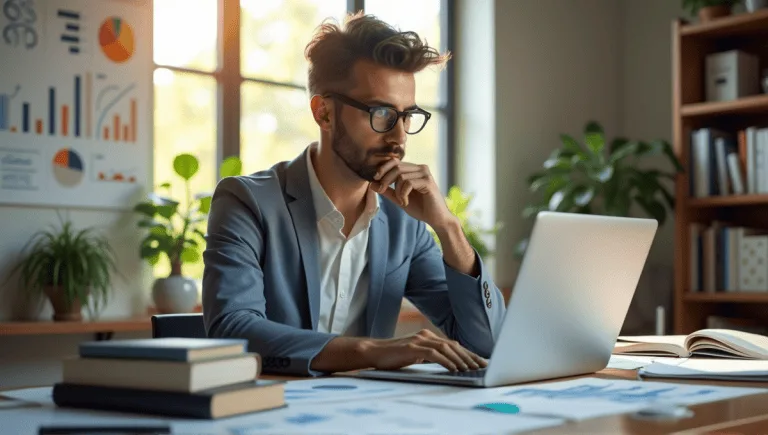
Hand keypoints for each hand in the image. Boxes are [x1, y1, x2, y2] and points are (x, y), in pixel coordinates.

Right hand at [360, 329, 487, 371]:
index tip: (480, 362)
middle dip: (469, 356)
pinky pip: (434, 354)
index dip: (468, 353)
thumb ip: (430, 356)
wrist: (374, 352)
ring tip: (471, 369)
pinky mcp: (412, 348)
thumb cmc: (394, 356)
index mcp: (427, 336)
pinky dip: (446, 361)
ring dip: (460, 359)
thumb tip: (449, 363)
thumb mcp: (415, 355)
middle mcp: (425, 335)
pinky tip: (454, 369)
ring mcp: (419, 340)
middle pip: (453, 344)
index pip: (452, 344)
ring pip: (446, 348)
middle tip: (482, 366)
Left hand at [370, 159, 453, 229]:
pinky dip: (403, 194)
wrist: (436, 219)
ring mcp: (425, 173)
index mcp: (414, 169)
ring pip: (401, 176)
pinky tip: (405, 202)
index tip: (375, 179)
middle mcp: (421, 168)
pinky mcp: (428, 181)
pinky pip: (408, 183)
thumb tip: (372, 184)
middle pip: (396, 167)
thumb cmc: (420, 208)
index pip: (395, 161)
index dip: (383, 168)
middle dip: (386, 179)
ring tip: (401, 201)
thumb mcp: (399, 198)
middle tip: (383, 190)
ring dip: (397, 191)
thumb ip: (387, 191)